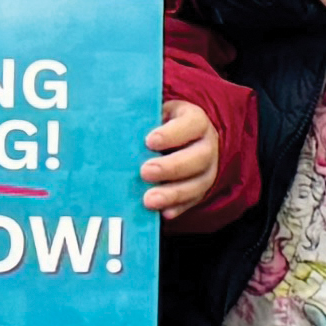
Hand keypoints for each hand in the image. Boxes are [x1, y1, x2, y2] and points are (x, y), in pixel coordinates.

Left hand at [139, 99, 221, 219]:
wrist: (185, 138)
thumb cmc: (162, 124)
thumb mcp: (157, 113)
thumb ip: (144, 119)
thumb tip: (117, 125)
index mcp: (196, 121)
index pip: (191, 124)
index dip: (172, 134)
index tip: (149, 141)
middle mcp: (207, 146)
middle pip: (198, 158)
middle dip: (171, 167)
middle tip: (145, 172)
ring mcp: (207, 170)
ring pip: (198, 184)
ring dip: (173, 193)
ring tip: (149, 200)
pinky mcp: (201, 190)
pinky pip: (193, 201)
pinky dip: (178, 208)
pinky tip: (163, 212)